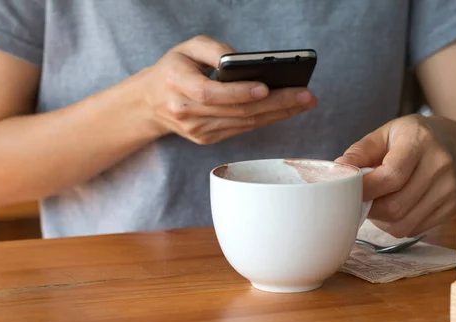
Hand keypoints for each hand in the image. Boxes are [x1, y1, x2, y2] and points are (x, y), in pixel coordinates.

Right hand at [140, 35, 316, 144]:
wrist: (149, 103)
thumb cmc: (173, 69)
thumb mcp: (187, 48)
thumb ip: (214, 50)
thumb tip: (246, 61)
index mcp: (177, 85)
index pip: (211, 94)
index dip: (239, 92)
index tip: (266, 86)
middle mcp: (187, 112)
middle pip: (237, 111)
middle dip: (276, 103)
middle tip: (306, 95)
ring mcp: (199, 130)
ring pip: (244, 123)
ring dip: (278, 113)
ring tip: (304, 101)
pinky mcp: (208, 139)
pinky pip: (242, 128)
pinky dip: (266, 119)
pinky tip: (286, 109)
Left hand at [336, 115, 455, 237]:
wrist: (453, 144)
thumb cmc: (410, 139)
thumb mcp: (384, 134)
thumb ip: (360, 151)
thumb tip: (338, 169)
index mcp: (419, 141)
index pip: (391, 176)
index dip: (366, 190)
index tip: (349, 192)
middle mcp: (439, 165)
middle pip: (396, 205)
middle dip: (371, 209)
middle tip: (362, 200)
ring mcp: (449, 188)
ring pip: (403, 223)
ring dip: (382, 220)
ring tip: (378, 203)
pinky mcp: (452, 206)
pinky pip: (414, 229)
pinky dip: (397, 224)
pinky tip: (396, 207)